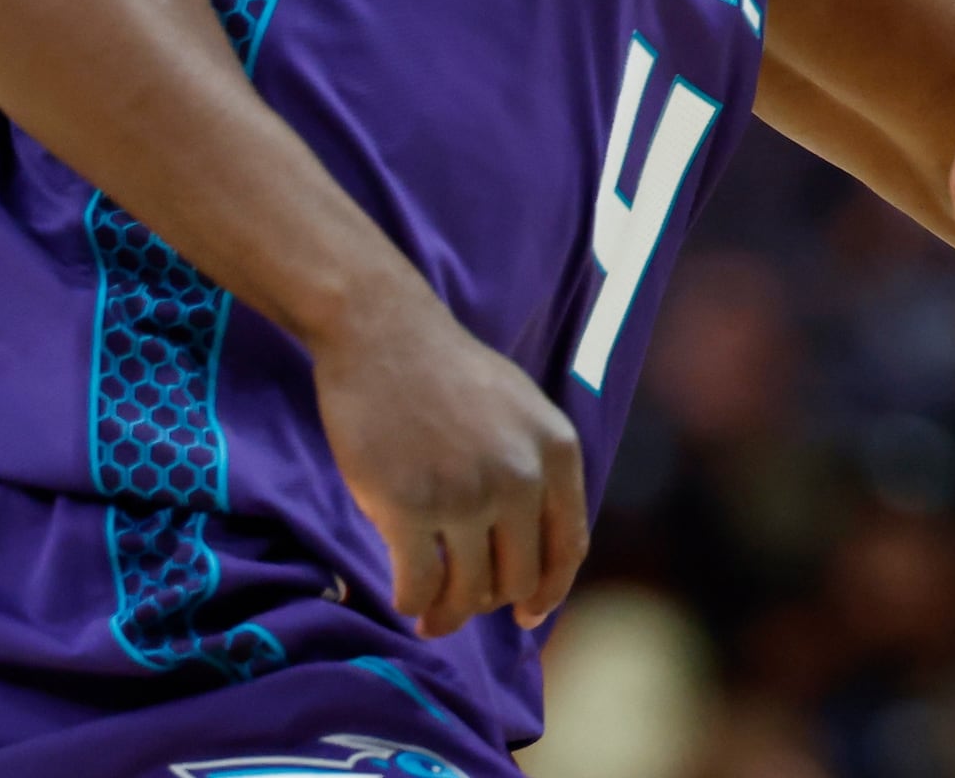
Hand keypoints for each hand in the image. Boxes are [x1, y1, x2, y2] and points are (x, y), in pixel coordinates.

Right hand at [310, 279, 586, 635]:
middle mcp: (520, 478)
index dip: (549, 591)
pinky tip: (405, 600)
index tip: (528, 614)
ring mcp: (464, 494)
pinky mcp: (407, 506)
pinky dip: (413, 603)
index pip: (568, 547)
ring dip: (449, 615)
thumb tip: (536, 546)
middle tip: (462, 606)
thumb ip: (537, 470)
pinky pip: (419, 584)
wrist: (386, 337)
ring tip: (432, 617)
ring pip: (470, 590)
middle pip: (518, 578)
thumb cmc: (449, 374)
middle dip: (490, 602)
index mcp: (557, 452)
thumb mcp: (524, 412)